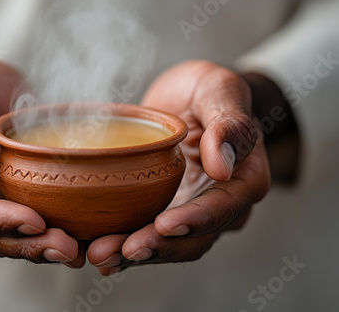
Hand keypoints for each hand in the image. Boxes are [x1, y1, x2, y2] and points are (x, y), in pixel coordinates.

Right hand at [0, 59, 84, 266]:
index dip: (0, 218)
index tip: (35, 220)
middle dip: (29, 245)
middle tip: (67, 247)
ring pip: (12, 240)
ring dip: (43, 249)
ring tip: (77, 251)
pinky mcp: (9, 206)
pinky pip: (28, 230)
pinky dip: (52, 238)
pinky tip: (82, 240)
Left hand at [87, 60, 270, 274]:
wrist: (186, 100)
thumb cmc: (206, 91)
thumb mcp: (219, 89)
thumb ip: (229, 124)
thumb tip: (222, 165)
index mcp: (244, 178)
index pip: (222, 206)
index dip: (195, 219)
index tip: (165, 223)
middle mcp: (221, 205)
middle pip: (194, 238)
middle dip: (158, 247)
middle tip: (122, 250)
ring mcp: (191, 212)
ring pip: (168, 244)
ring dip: (134, 254)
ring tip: (101, 255)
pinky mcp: (165, 211)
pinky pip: (147, 235)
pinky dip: (124, 249)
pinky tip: (100, 255)